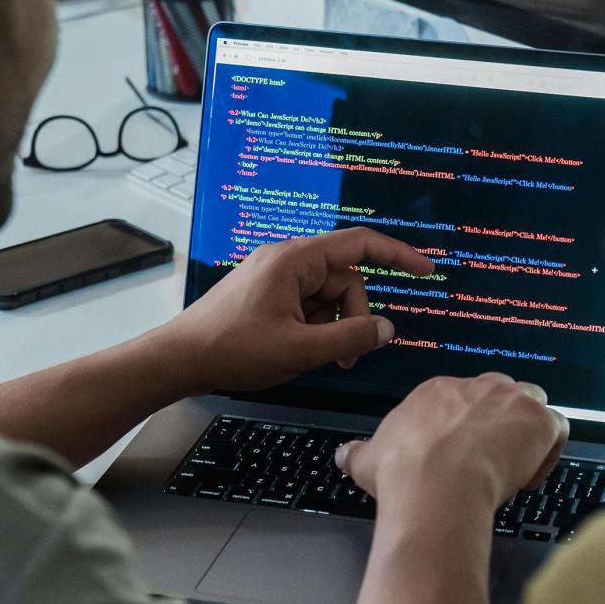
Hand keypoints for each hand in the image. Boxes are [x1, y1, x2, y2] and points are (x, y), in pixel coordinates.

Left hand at [161, 228, 433, 392]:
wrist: (178, 360)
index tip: (425, 270)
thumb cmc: (235, 350)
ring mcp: (275, 277)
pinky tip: (303, 351)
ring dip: (334, 327)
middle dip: (354, 317)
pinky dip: (315, 327)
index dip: (398, 254)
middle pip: (345, 279)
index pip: (359, 243)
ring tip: (322, 358)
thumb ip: (350, 337)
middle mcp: (287, 260)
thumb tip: (387, 329)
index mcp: (295, 260)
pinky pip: (307, 304)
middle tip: (347, 356)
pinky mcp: (266, 294)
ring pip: (327, 296)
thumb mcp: (300, 349)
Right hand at [335, 373, 569, 510]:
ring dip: (528, 430)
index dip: (466, 429)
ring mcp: (511, 399)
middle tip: (490, 460)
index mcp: (438, 391)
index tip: (462, 457)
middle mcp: (477, 386)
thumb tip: (342, 453)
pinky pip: (556, 428)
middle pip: (499, 394)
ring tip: (515, 466)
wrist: (436, 484)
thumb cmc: (402, 473)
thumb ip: (357, 453)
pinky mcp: (538, 419)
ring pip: (532, 403)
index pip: (462, 399)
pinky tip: (531, 477)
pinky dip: (550, 450)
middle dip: (499, 422)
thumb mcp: (369, 460)